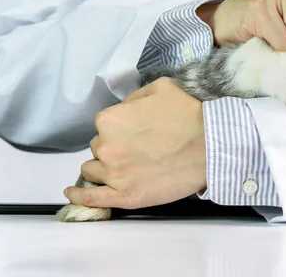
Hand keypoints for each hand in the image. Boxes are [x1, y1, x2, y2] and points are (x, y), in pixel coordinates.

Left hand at [63, 78, 205, 208]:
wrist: (213, 144)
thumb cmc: (190, 114)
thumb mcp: (160, 87)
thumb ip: (132, 100)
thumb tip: (124, 111)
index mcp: (110, 120)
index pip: (104, 126)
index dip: (121, 128)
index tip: (137, 131)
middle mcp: (106, 147)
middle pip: (99, 148)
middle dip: (114, 147)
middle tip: (140, 147)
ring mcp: (115, 174)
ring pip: (94, 170)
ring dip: (106, 167)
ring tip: (127, 166)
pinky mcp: (126, 196)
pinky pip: (92, 199)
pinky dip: (79, 197)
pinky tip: (72, 194)